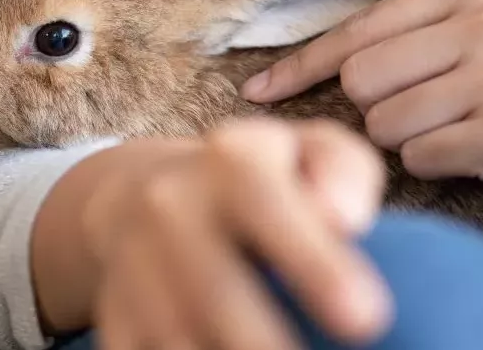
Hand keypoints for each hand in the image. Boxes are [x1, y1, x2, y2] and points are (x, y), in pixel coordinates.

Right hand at [81, 117, 389, 349]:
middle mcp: (169, 206)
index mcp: (230, 159)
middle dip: (266, 344)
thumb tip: (346, 220)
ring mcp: (133, 265)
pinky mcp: (115, 318)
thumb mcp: (308, 152)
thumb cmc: (259, 182)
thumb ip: (343, 169)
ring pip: (177, 339)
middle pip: (215, 292)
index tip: (367, 318)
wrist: (139, 196)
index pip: (265, 203)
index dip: (314, 263)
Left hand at [240, 0, 482, 224]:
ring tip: (466, 131)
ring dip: (412, 142)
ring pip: (383, 123)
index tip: (259, 90)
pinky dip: (440, 166)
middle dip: (381, 108)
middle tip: (436, 112)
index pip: (360, 27)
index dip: (302, 64)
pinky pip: (420, 159)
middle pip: (361, 78)